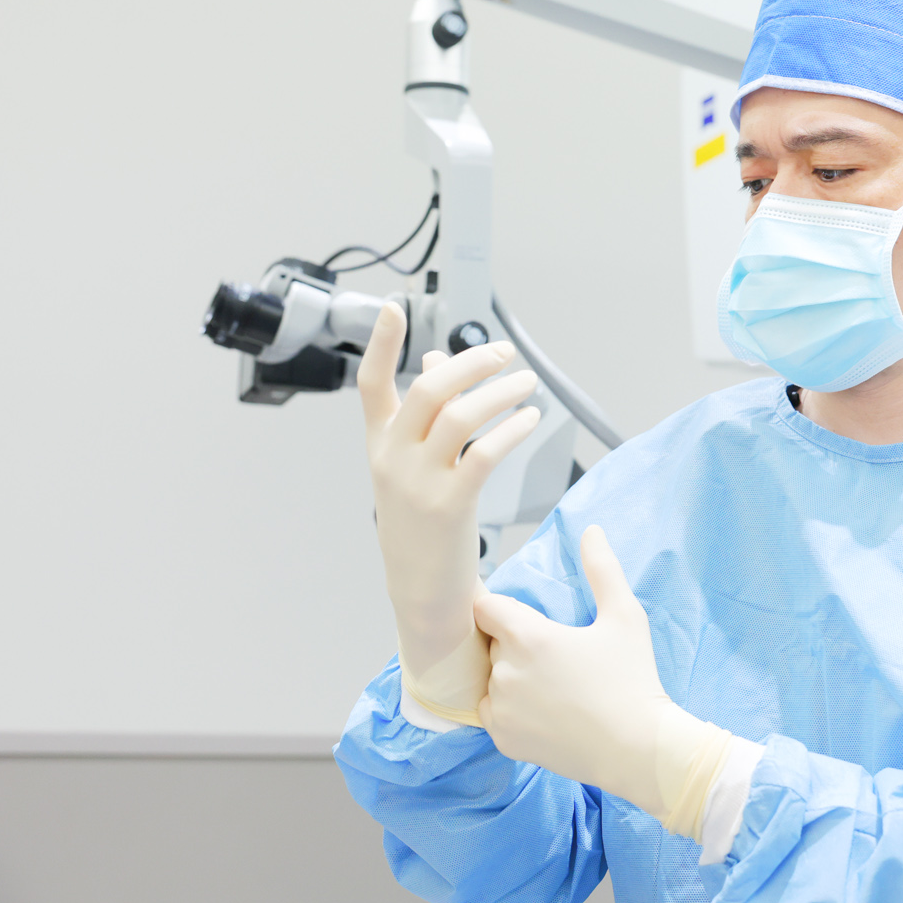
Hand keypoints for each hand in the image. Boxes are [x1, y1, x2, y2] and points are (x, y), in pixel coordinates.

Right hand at [358, 301, 539, 724]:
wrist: (424, 596)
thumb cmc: (426, 526)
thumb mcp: (417, 468)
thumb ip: (428, 416)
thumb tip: (443, 360)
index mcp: (380, 446)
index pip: (371, 385)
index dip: (381, 344)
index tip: (393, 306)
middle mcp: (392, 459)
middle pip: (428, 389)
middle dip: (472, 363)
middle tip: (505, 354)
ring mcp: (418, 482)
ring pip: (459, 415)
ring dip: (500, 391)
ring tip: (528, 384)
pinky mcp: (450, 505)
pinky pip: (483, 452)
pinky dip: (511, 428)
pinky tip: (531, 418)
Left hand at [474, 526, 733, 835]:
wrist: (637, 749)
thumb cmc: (633, 678)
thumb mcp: (625, 617)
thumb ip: (603, 569)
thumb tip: (591, 530)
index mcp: (528, 637)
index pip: (484, 608)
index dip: (502, 609)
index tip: (523, 617)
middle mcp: (504, 672)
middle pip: (491, 644)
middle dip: (512, 644)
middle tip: (554, 655)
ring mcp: (500, 709)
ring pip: (490, 680)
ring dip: (509, 677)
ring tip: (550, 685)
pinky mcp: (503, 739)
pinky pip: (493, 712)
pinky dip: (510, 709)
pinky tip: (544, 710)